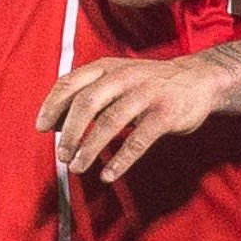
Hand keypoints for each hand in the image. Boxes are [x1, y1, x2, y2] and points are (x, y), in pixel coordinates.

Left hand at [38, 51, 240, 180]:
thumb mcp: (116, 80)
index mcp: (107, 66)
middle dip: (70, 131)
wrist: (199, 79)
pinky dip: (121, 159)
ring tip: (77, 167)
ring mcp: (147, 94)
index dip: (53, 105)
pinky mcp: (166, 114)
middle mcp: (124, 76)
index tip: (41, 127)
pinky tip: (108, 174)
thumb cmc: (149, 84)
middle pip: (87, 102)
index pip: (71, 82)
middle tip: (61, 155)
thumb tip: (51, 123)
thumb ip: (87, 95)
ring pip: (110, 121)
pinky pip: (139, 140)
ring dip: (90, 147)